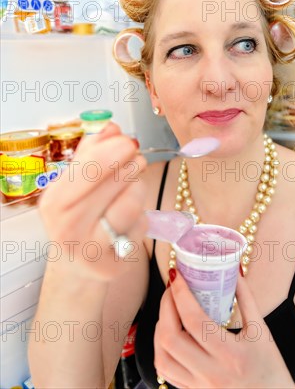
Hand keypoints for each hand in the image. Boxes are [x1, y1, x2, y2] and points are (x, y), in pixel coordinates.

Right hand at [38, 122, 147, 280]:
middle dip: (131, 166)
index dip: (112, 151)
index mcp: (54, 200)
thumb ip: (92, 152)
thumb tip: (110, 127)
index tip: (128, 141)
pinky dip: (141, 216)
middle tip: (137, 160)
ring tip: (133, 187)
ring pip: (131, 204)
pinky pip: (139, 226)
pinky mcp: (112, 265)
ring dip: (138, 190)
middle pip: (113, 184)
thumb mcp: (77, 183)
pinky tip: (130, 218)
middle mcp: (66, 227)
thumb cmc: (80, 215)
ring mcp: (89, 250)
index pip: (86, 169)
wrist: (79, 262)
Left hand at [154, 270, 294, 388]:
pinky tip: (168, 334)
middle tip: (172, 289)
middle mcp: (211, 372)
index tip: (177, 276)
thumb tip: (233, 270)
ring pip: (162, 357)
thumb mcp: (261, 330)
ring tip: (168, 310)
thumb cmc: (270, 368)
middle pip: (170, 338)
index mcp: (230, 355)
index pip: (194, 320)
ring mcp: (199, 385)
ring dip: (159, 328)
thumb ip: (246, 298)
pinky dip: (161, 349)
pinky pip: (166, 371)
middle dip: (165, 307)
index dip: (181, 294)